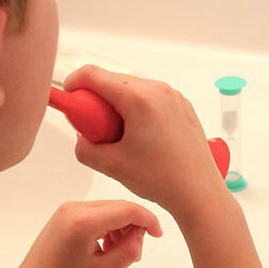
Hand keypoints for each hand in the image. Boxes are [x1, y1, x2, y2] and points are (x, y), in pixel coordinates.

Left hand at [0, 199, 161, 267]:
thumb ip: (128, 250)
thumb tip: (140, 234)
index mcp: (84, 221)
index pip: (128, 209)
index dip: (148, 220)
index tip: (157, 236)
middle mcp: (75, 207)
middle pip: (119, 206)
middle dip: (133, 226)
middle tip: (134, 253)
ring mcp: (68, 208)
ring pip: (109, 209)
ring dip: (120, 226)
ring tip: (116, 253)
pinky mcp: (65, 213)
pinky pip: (96, 212)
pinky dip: (107, 226)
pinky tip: (104, 246)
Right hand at [62, 66, 229, 224]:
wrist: (199, 192)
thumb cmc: (161, 178)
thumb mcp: (111, 165)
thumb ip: (84, 147)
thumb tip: (82, 137)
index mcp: (139, 98)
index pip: (94, 75)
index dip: (74, 85)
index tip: (69, 102)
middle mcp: (158, 89)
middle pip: (113, 81)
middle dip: (97, 101)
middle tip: (95, 130)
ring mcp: (173, 96)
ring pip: (132, 90)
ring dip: (118, 107)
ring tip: (121, 139)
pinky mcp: (182, 106)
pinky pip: (151, 98)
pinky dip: (137, 111)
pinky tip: (141, 139)